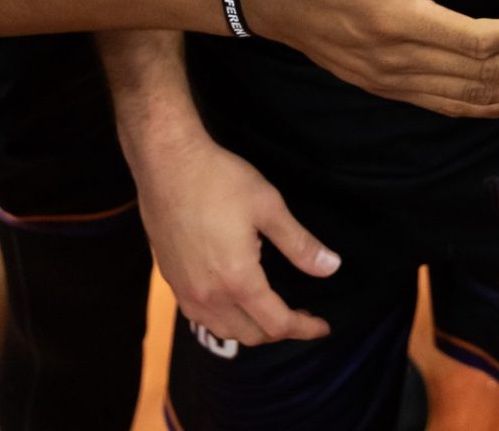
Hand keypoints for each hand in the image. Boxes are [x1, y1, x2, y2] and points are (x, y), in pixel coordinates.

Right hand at [132, 127, 336, 346]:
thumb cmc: (219, 180)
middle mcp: (208, 295)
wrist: (167, 164)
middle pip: (250, 334)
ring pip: (223, 329)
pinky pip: (201, 316)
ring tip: (271, 311)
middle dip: (280, 331)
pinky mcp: (171, 280)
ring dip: (251, 328)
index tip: (323, 327)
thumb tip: (331, 268)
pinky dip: (225, 319)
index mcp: (238, 280)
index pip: (277, 323)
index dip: (304, 329)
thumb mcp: (269, 207)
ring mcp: (185, 290)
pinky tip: (234, 302)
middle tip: (302, 315)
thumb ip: (300, 244)